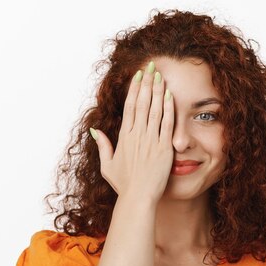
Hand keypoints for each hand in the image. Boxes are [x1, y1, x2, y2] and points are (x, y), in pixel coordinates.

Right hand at [91, 60, 174, 203]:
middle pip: (142, 103)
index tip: (138, 75)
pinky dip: (168, 109)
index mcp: (124, 138)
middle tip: (151, 66)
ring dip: (157, 91)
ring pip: (154, 110)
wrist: (138, 198)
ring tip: (161, 75)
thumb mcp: (107, 165)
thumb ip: (102, 146)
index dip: (134, 89)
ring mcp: (151, 141)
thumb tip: (95, 130)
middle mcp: (137, 136)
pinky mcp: (164, 148)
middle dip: (146, 83)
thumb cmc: (124, 185)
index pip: (129, 107)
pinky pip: (166, 124)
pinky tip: (170, 95)